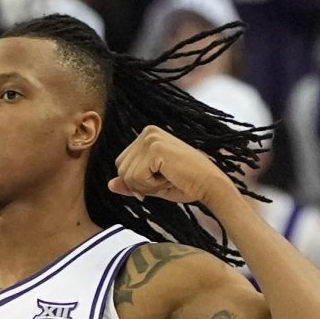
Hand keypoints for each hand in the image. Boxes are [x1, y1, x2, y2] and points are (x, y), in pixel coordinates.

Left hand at [108, 126, 234, 206]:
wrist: (210, 185)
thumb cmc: (185, 184)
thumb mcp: (152, 184)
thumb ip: (131, 183)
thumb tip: (109, 185)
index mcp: (147, 136)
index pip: (121, 164)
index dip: (135, 181)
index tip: (158, 181)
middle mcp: (147, 132)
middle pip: (121, 169)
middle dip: (139, 184)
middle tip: (164, 180)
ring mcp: (151, 138)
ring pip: (127, 175)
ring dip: (146, 186)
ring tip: (168, 178)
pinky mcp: (155, 148)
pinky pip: (137, 177)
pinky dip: (151, 186)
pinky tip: (169, 178)